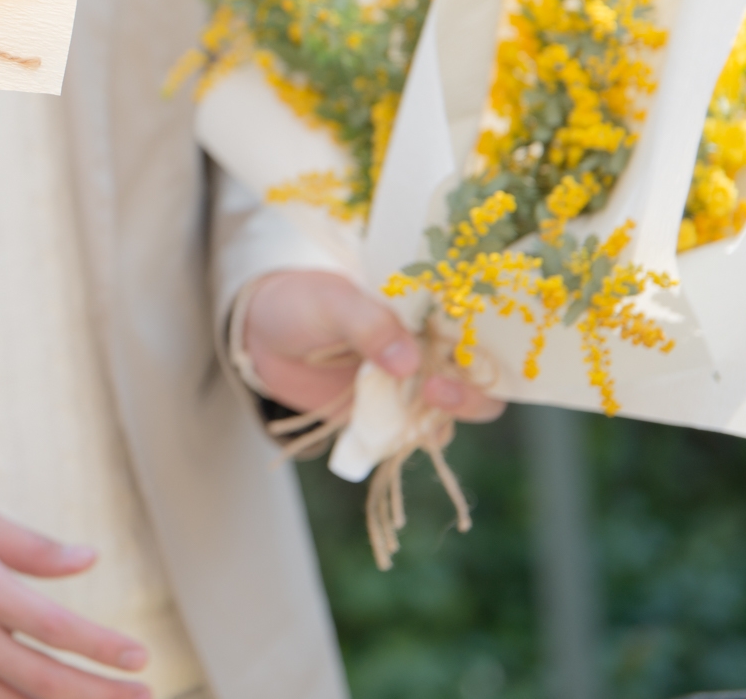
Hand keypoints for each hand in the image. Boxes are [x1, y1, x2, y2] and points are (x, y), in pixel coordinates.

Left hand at [242, 270, 503, 422]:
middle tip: (435, 391)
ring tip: (411, 415)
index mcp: (426, 314)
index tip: (463, 357)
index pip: (478, 333)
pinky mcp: (383, 419)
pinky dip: (406, 443)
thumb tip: (409, 363)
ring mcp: (407, 389)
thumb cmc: (302, 304)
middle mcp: (427, 353)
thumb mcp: (331, 302)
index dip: (485, 349)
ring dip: (441, 421)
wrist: (259, 337)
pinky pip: (409, 439)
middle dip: (470, 395)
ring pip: (448, 416)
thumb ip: (368, 325)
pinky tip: (390, 438)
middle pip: (477, 383)